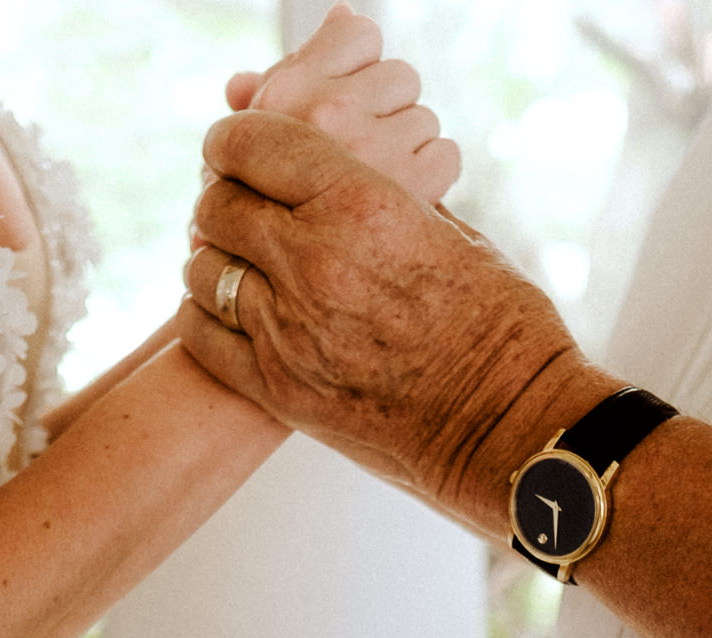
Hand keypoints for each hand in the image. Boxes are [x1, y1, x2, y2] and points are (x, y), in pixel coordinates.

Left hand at [180, 111, 596, 530]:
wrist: (510, 424)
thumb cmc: (500, 324)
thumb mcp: (452, 233)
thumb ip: (385, 197)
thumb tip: (341, 169)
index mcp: (362, 205)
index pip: (254, 144)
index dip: (234, 139)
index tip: (234, 147)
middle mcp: (315, 262)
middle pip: (219, 204)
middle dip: (225, 197)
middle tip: (240, 206)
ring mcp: (289, 330)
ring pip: (202, 270)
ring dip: (214, 259)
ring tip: (239, 263)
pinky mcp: (278, 389)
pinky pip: (202, 335)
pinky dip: (205, 314)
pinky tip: (229, 310)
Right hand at [222, 5, 459, 203]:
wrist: (273, 306)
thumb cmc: (258, 218)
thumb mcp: (251, 147)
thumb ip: (284, 82)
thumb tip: (327, 23)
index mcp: (285, 94)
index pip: (359, 33)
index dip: (358, 64)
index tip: (344, 100)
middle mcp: (328, 114)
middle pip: (401, 76)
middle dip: (385, 109)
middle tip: (362, 152)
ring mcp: (371, 153)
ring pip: (424, 118)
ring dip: (407, 147)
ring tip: (377, 185)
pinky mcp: (412, 192)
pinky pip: (445, 155)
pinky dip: (431, 177)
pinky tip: (404, 202)